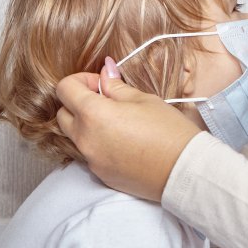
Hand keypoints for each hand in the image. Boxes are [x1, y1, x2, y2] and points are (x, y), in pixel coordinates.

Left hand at [55, 58, 200, 201]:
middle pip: (62, 115)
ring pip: (75, 136)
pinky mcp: (101, 175)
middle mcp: (85, 138)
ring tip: (117, 123)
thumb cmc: (169, 131)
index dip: (81, 80)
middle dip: (78, 104)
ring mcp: (91, 160)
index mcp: (93, 114)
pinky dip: (99, 144)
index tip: (100, 83)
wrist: (184, 171)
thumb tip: (105, 72)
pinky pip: (90, 154)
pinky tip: (125, 143)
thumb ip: (117, 86)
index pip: (64, 89)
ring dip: (87, 125)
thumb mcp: (144, 100)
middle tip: (106, 101)